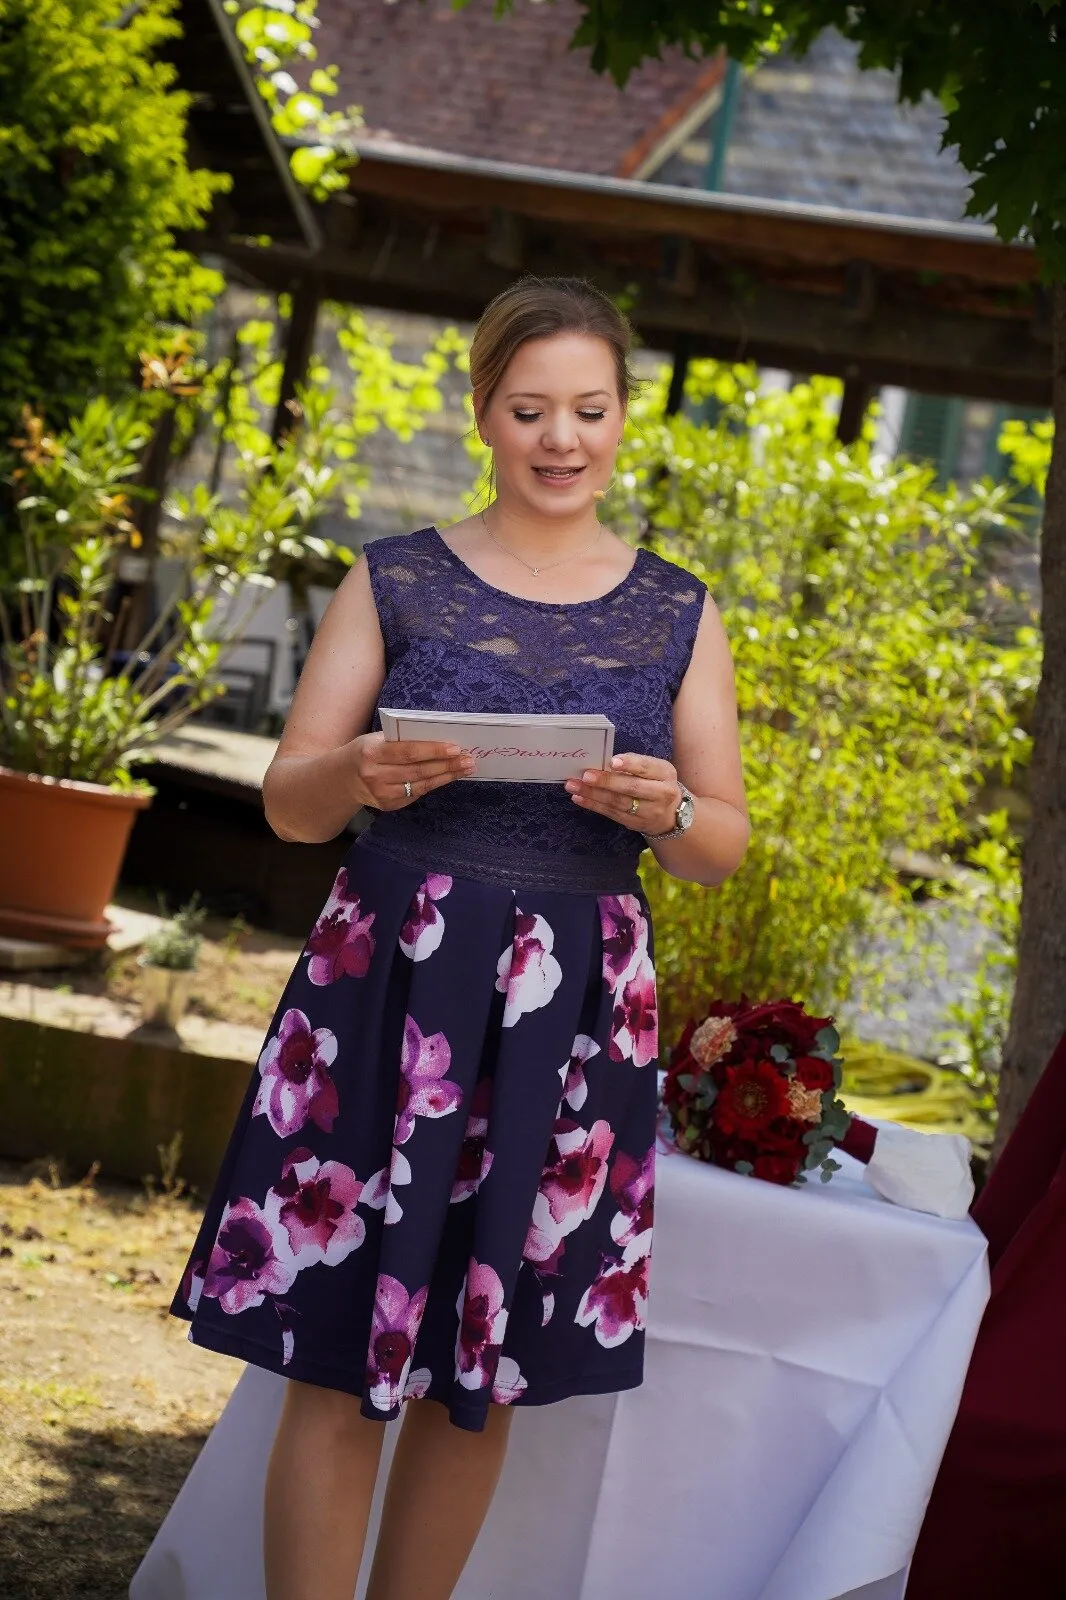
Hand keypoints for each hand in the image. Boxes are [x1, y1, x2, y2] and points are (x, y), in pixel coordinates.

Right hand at [350, 733, 474, 811]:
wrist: (340, 779)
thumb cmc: (364, 752)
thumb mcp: (375, 740)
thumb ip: (400, 741)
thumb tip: (437, 739)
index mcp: (372, 753)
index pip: (408, 752)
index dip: (433, 751)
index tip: (455, 748)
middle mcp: (375, 776)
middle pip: (418, 771)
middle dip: (447, 765)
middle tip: (468, 759)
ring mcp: (382, 794)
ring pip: (421, 785)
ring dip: (446, 776)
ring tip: (465, 769)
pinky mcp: (388, 806)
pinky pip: (416, 794)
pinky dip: (433, 784)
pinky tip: (448, 777)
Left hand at [565, 752, 681, 833]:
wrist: (671, 815)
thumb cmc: (657, 783)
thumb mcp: (656, 770)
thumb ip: (636, 764)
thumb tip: (605, 761)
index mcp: (665, 774)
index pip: (646, 767)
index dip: (629, 764)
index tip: (611, 761)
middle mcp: (660, 794)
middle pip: (631, 788)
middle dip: (606, 781)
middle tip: (585, 776)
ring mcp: (648, 812)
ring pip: (618, 803)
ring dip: (593, 794)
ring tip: (574, 786)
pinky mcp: (635, 824)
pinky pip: (612, 814)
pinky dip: (594, 805)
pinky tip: (580, 798)